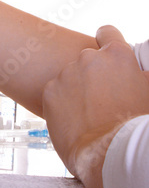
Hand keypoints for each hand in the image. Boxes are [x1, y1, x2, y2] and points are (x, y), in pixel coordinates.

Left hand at [42, 26, 148, 187]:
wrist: (109, 154)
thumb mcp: (148, 92)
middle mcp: (88, 58)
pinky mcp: (50, 91)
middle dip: (94, 74)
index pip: (108, 33)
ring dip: (77, 89)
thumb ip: (141, 75)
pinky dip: (62, 103)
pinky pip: (56, 93)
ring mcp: (66, 73)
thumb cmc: (134, 127)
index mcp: (116, 55)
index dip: (108, 41)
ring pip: (71, 77)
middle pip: (88, 59)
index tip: (106, 53)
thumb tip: (140, 71)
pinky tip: (76, 120)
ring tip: (90, 115)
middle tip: (103, 98)